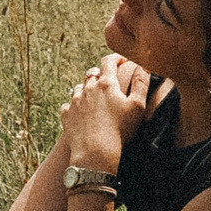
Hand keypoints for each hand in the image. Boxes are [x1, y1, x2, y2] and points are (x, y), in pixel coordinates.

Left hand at [61, 53, 149, 168]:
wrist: (95, 152)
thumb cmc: (120, 130)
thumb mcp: (138, 106)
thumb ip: (141, 83)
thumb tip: (143, 66)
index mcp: (106, 84)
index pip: (109, 61)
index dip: (116, 58)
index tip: (122, 61)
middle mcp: (88, 88)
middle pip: (92, 73)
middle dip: (101, 74)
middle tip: (109, 83)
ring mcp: (75, 101)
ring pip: (79, 88)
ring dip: (87, 90)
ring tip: (95, 100)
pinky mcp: (66, 114)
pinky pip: (69, 105)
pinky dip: (75, 106)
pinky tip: (82, 114)